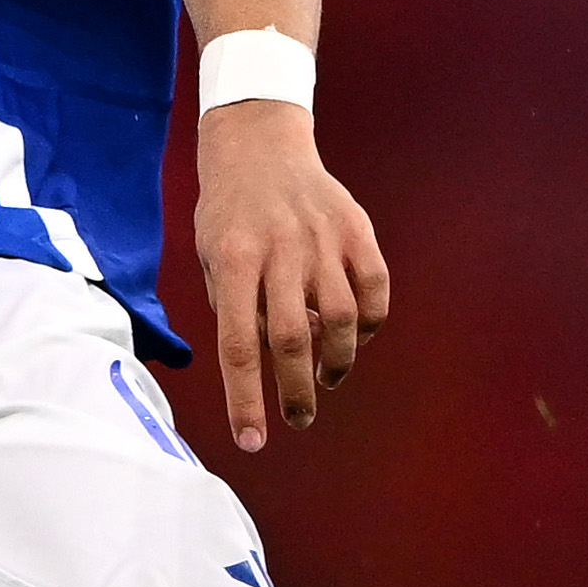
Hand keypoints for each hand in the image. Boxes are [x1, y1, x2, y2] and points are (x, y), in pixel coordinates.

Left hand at [192, 103, 391, 448]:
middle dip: (297, 392)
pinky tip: (353, 335)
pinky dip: (368, 325)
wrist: (259, 145)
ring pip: (341, 320)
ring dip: (337, 362)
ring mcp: (323, 238)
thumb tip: (269, 363)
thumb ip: (237, 309)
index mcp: (233, 260)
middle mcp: (280, 250)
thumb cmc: (229, 214)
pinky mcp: (357, 229)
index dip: (245, 399)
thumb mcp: (213, 258)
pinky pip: (374, 291)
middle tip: (298, 418)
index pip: (237, 345)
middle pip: (292, 339)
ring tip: (325, 375)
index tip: (251, 441)